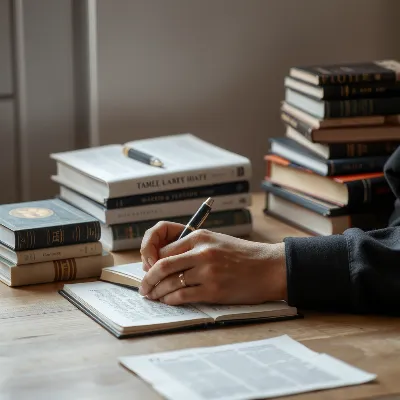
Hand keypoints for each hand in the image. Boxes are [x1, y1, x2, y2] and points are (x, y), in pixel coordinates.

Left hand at [139, 221, 286, 305]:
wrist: (269, 267)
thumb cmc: (243, 255)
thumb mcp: (217, 241)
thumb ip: (193, 248)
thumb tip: (168, 263)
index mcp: (200, 237)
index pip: (165, 249)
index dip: (152, 262)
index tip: (148, 271)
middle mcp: (202, 252)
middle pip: (162, 265)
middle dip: (148, 279)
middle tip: (143, 288)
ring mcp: (207, 272)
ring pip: (170, 282)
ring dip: (157, 292)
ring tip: (153, 296)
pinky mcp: (214, 290)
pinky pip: (183, 296)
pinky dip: (170, 300)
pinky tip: (168, 301)